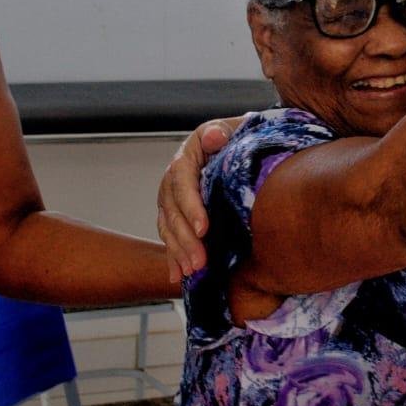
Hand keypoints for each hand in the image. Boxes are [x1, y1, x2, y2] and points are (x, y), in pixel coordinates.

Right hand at [156, 115, 244, 280]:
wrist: (236, 145)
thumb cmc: (236, 138)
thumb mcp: (230, 129)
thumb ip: (221, 133)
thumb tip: (214, 137)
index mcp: (185, 158)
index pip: (183, 183)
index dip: (191, 207)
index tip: (204, 229)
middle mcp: (173, 180)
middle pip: (173, 211)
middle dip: (185, 239)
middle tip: (200, 261)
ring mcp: (172, 199)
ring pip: (169, 227)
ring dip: (178, 251)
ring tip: (192, 271)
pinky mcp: (177, 215)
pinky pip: (171, 237)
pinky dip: (173, 257)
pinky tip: (177, 276)